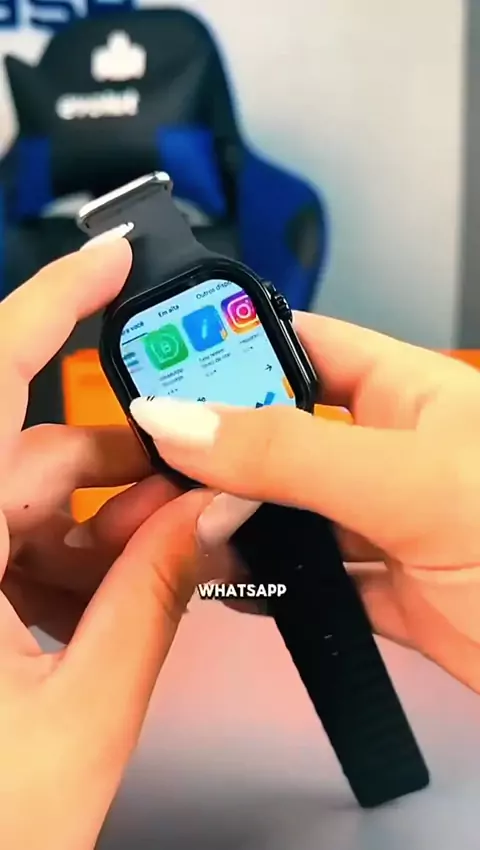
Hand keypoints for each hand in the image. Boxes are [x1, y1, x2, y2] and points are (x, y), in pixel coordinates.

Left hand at [0, 240, 214, 849]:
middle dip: (127, 473)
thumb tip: (213, 513)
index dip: (49, 307)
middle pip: (37, 456)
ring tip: (151, 579)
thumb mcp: (82, 718)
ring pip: (29, 502)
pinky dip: (69, 561)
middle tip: (194, 504)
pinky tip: (101, 606)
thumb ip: (156, 601)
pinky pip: (12, 543)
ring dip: (104, 530)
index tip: (108, 264)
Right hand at [130, 312, 479, 693]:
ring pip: (291, 508)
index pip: (305, 343)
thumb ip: (289, 452)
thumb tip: (181, 419)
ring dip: (238, 517)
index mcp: (409, 392)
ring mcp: (391, 523)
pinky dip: (270, 583)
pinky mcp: (391, 591)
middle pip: (284, 429)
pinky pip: (312, 579)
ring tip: (176, 522)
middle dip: (222, 441)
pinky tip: (229, 580)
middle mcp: (394, 451)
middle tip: (157, 458)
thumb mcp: (408, 482)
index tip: (165, 360)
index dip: (235, 343)